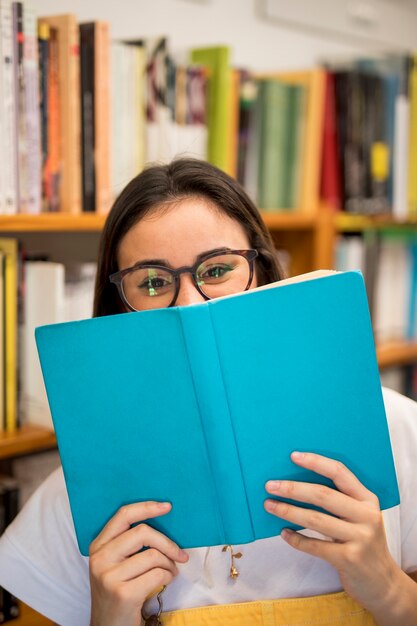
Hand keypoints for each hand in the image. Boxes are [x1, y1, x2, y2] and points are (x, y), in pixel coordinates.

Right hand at [89, 501, 188, 625]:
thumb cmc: (118, 590)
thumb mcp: (114, 563)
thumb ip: (128, 543)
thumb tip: (161, 519)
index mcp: (98, 545)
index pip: (123, 515)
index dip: (147, 507)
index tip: (167, 507)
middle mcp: (100, 558)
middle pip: (142, 533)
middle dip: (167, 543)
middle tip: (179, 554)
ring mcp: (109, 576)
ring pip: (153, 556)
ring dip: (169, 565)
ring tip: (169, 572)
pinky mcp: (123, 593)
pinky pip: (157, 575)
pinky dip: (167, 577)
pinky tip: (165, 582)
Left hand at [264, 452, 416, 623]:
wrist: (382, 583)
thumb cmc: (362, 542)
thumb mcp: (359, 516)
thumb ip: (340, 500)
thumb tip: (297, 482)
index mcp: (367, 499)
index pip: (339, 472)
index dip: (315, 462)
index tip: (293, 456)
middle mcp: (366, 516)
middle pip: (323, 495)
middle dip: (293, 488)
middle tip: (270, 486)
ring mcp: (359, 538)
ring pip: (315, 519)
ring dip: (288, 511)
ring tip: (269, 505)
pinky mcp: (349, 559)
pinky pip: (314, 546)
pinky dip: (296, 539)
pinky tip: (283, 533)